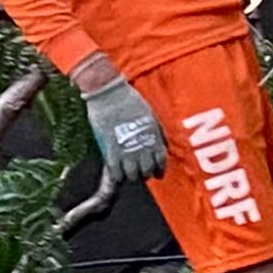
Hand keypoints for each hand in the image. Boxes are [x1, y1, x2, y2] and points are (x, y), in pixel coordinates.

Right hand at [77, 66, 167, 183]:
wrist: (110, 95)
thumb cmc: (132, 101)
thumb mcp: (152, 116)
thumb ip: (158, 132)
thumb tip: (163, 145)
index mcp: (153, 136)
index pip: (160, 160)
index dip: (159, 170)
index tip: (158, 174)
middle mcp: (142, 146)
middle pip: (146, 170)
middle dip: (146, 174)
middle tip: (142, 174)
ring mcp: (125, 149)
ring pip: (131, 174)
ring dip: (132, 177)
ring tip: (130, 176)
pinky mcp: (110, 150)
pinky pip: (115, 170)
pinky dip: (117, 176)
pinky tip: (118, 176)